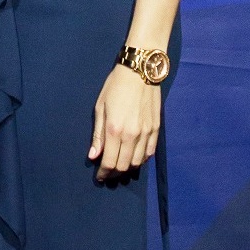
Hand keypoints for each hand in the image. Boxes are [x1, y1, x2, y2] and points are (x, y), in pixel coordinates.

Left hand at [89, 64, 160, 180]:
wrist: (140, 71)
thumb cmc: (115, 86)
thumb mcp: (100, 107)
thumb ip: (98, 135)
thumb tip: (93, 156)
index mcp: (114, 130)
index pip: (109, 162)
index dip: (103, 173)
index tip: (99, 177)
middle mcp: (131, 135)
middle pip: (124, 166)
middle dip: (114, 173)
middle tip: (108, 174)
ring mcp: (146, 133)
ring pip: (138, 162)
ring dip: (128, 168)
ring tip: (120, 167)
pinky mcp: (156, 130)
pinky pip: (150, 153)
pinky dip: (142, 159)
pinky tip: (135, 157)